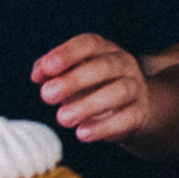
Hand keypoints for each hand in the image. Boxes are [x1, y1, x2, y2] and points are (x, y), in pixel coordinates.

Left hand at [31, 34, 150, 143]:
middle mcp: (123, 65)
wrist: (131, 109)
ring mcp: (135, 88)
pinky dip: (104, 127)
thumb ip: (51, 71)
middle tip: (47, 95)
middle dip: (74, 80)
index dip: (68, 53)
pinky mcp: (140, 113)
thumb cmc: (94, 87)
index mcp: (104, 50)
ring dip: (88, 105)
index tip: (47, 68)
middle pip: (105, 66)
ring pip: (119, 91)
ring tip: (62, 118)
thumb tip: (38, 74)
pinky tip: (82, 133)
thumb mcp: (72, 74)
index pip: (89, 44)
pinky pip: (126, 118)